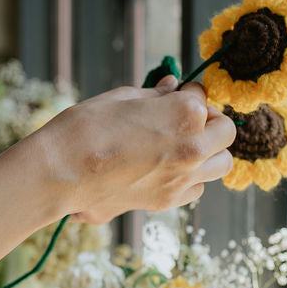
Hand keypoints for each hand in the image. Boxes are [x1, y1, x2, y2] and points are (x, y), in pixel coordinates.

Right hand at [31, 78, 235, 223]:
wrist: (61, 171)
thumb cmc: (85, 127)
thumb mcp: (121, 97)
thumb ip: (155, 94)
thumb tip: (172, 86)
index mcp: (185, 113)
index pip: (202, 95)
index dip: (186, 93)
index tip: (173, 95)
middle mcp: (193, 147)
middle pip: (225, 132)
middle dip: (209, 122)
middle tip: (184, 120)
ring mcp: (183, 178)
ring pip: (221, 164)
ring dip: (208, 152)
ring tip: (181, 146)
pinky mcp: (167, 201)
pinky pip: (197, 188)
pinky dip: (191, 178)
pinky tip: (167, 168)